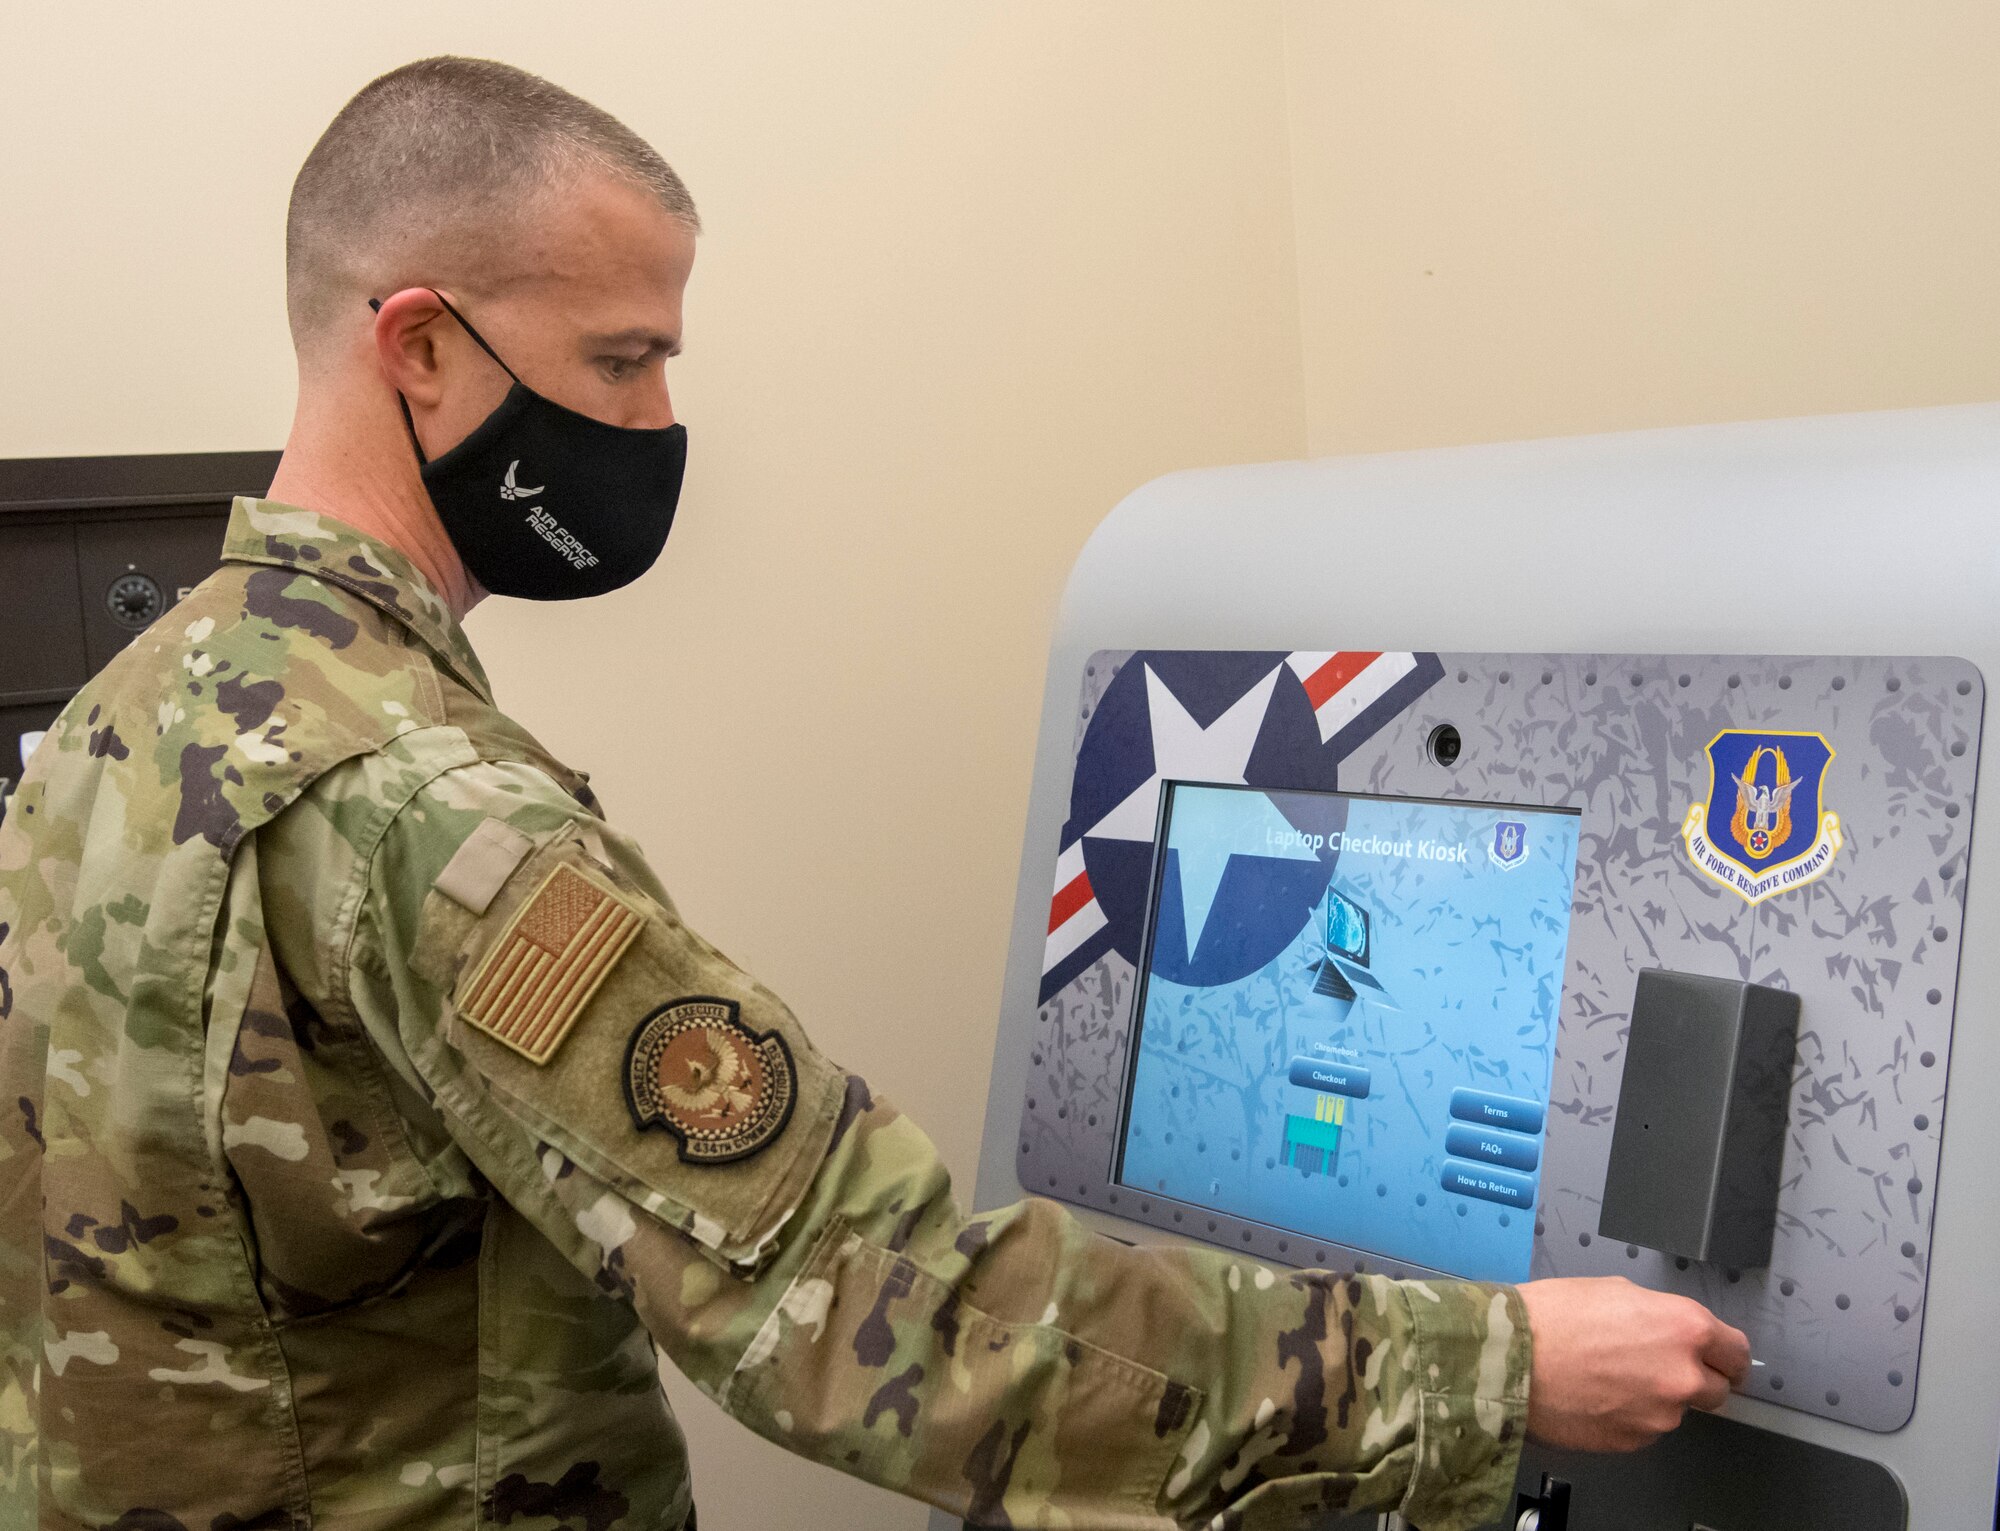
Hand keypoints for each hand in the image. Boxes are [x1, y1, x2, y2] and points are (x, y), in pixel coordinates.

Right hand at [1517, 1276, 1750, 1451]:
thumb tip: (1669, 1330)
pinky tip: (1596, 1396)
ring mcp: (1661, 1416)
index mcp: (1685, 1328)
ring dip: (1656, 1397)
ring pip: (1675, 1409)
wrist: (1510, 1360)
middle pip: (1717, 1389)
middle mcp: (1683, 1376)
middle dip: (1694, 1378)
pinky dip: (1629, 1416)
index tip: (1720, 1359)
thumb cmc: (1551, 1317)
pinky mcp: (1635, 1442)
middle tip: (1654, 1365)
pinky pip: (1645, 1428)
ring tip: (1608, 1377)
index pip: (1737, 1351)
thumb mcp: (1614, 1290)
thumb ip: (1657, 1314)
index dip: (1726, 1354)